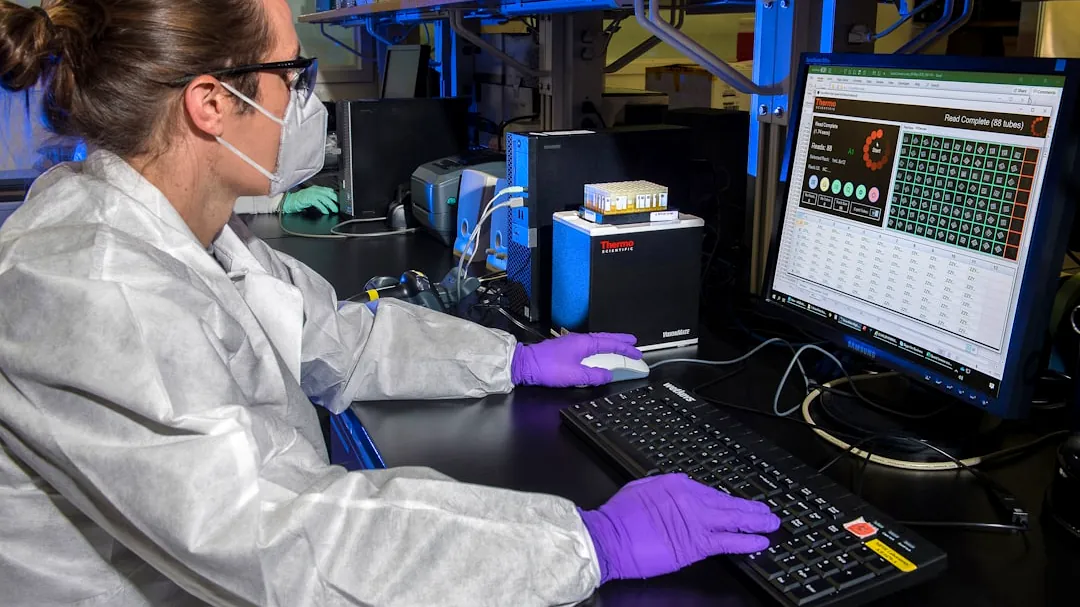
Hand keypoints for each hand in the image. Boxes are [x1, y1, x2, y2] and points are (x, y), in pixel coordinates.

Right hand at [282, 186, 338, 214]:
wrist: (289, 201)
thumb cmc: (300, 201)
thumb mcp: (312, 198)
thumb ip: (320, 199)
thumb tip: (329, 204)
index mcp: (316, 189)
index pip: (329, 190)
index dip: (336, 196)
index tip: (340, 202)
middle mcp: (315, 190)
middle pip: (328, 193)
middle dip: (335, 200)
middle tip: (339, 206)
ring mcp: (311, 193)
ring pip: (325, 198)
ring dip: (331, 205)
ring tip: (334, 210)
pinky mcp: (308, 198)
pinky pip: (318, 202)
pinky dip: (323, 207)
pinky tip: (326, 211)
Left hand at [511, 333, 640, 387]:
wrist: (524, 365)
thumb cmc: (547, 368)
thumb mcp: (574, 375)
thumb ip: (594, 376)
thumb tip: (608, 375)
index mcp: (584, 343)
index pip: (611, 344)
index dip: (625, 349)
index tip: (637, 352)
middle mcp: (579, 340)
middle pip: (605, 338)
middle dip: (620, 340)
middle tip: (634, 342)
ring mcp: (571, 343)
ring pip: (597, 340)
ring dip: (610, 343)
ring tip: (620, 346)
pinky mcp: (565, 348)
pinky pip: (589, 345)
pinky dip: (599, 347)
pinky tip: (598, 352)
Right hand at [579, 473, 779, 581]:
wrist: (607, 537)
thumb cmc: (617, 518)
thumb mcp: (640, 491)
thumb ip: (662, 491)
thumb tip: (674, 494)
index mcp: (676, 484)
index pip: (710, 493)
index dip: (727, 501)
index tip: (738, 504)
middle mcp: (690, 499)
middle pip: (728, 503)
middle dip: (750, 508)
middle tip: (767, 511)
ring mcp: (696, 521)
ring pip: (734, 519)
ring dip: (755, 522)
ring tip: (771, 523)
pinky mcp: (697, 543)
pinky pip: (729, 541)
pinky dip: (747, 541)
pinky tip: (760, 542)